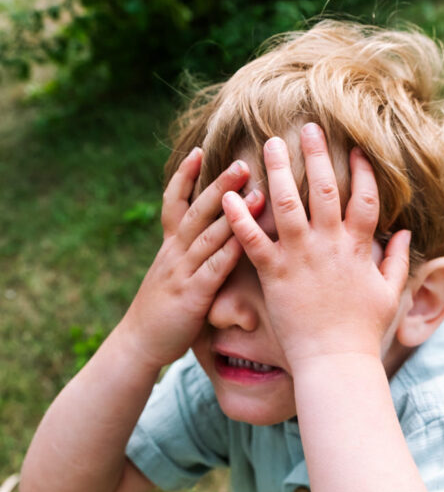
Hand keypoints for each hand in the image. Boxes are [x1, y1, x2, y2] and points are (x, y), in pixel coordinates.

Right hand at [122, 149, 263, 369]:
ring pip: (208, 235)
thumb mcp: (172, 273)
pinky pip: (213, 269)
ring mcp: (182, 272)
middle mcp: (175, 253)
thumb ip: (189, 255)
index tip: (199, 149)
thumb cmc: (162, 310)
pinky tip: (247, 239)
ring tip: (256, 192)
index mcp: (170, 247)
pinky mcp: (192, 295)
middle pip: (197, 211)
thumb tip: (207, 236)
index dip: (185, 176)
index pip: (174, 202)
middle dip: (220, 185)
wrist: (138, 343)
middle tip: (243, 162)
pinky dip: (229, 251)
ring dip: (233, 213)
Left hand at [222, 124, 410, 371]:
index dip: (364, 171)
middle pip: (326, 189)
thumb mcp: (389, 293)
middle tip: (309, 126)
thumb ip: (397, 260)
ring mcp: (301, 257)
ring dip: (279, 170)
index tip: (358, 148)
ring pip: (289, 204)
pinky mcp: (274, 274)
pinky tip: (229, 194)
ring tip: (270, 144)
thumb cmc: (362, 330)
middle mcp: (329, 245)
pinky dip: (240, 217)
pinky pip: (254, 240)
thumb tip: (404, 233)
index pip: (366, 198)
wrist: (335, 361)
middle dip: (318, 155)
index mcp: (357, 248)